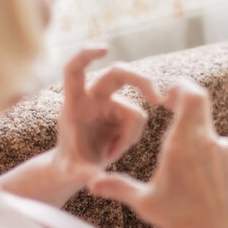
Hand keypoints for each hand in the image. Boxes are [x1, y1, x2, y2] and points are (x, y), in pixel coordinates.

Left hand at [53, 46, 162, 184]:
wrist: (76, 168)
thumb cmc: (69, 166)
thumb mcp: (73, 172)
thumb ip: (82, 173)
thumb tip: (92, 179)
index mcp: (74, 103)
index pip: (75, 70)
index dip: (86, 55)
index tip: (105, 48)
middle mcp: (93, 98)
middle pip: (120, 74)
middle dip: (141, 81)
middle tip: (158, 99)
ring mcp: (110, 104)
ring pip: (136, 110)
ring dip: (130, 136)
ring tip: (110, 155)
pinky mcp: (122, 113)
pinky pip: (139, 122)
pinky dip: (131, 139)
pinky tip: (116, 150)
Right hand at [88, 80, 227, 227]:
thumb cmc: (182, 220)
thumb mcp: (145, 203)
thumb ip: (117, 187)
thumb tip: (91, 183)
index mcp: (186, 142)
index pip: (191, 94)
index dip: (180, 87)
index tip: (168, 96)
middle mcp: (211, 141)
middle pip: (200, 109)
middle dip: (184, 112)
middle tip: (173, 117)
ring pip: (211, 136)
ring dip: (199, 144)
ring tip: (188, 173)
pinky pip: (227, 151)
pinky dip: (215, 158)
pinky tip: (206, 182)